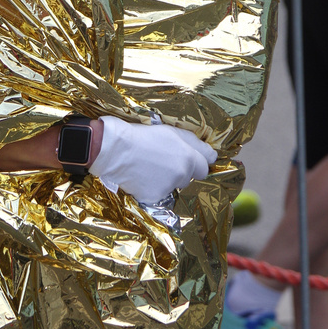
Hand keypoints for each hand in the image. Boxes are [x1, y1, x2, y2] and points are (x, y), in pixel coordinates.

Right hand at [90, 117, 214, 200]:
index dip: (195, 162)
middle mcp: (182, 175)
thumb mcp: (171, 131)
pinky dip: (152, 188)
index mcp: (189, 158)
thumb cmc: (142, 135)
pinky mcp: (153, 198)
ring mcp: (168, 188)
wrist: (115, 149)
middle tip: (163, 160)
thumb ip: (195, 143)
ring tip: (149, 167)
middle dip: (181, 171)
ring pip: (174, 186)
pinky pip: (158, 195)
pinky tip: (141, 177)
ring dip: (167, 180)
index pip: (205, 167)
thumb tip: (213, 155)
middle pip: (189, 177)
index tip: (186, 158)